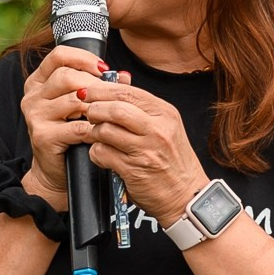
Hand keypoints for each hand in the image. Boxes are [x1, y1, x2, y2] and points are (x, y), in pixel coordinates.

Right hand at [17, 45, 113, 210]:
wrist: (56, 169)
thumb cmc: (71, 132)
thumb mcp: (83, 105)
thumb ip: (101, 87)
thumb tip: (125, 75)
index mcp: (38, 82)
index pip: (58, 56)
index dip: (83, 58)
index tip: (104, 69)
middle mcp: (32, 96)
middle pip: (66, 76)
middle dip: (94, 84)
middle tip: (111, 96)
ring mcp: (35, 116)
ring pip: (73, 100)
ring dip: (96, 107)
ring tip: (107, 114)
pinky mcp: (43, 136)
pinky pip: (76, 126)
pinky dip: (94, 128)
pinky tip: (101, 132)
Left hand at [81, 79, 209, 226]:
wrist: (186, 195)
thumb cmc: (172, 160)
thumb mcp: (164, 126)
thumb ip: (141, 105)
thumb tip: (118, 78)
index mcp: (164, 113)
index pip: (127, 92)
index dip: (102, 89)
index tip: (87, 91)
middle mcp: (157, 129)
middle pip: (115, 108)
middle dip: (94, 109)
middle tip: (88, 114)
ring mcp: (146, 150)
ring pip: (105, 130)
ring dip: (94, 132)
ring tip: (97, 136)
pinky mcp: (133, 170)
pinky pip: (102, 153)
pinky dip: (96, 152)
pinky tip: (103, 155)